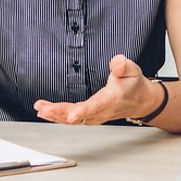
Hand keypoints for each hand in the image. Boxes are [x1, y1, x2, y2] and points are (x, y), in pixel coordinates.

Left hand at [33, 54, 161, 125]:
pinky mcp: (89, 117)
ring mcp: (95, 116)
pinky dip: (58, 117)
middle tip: (44, 109)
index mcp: (112, 99)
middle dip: (61, 113)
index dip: (84, 111)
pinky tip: (45, 112)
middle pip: (79, 115)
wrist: (140, 101)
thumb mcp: (132, 70)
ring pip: (73, 120)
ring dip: (56, 115)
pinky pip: (71, 120)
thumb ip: (123, 65)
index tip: (73, 115)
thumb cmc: (133, 85)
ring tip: (41, 109)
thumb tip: (116, 60)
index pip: (97, 105)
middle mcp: (102, 111)